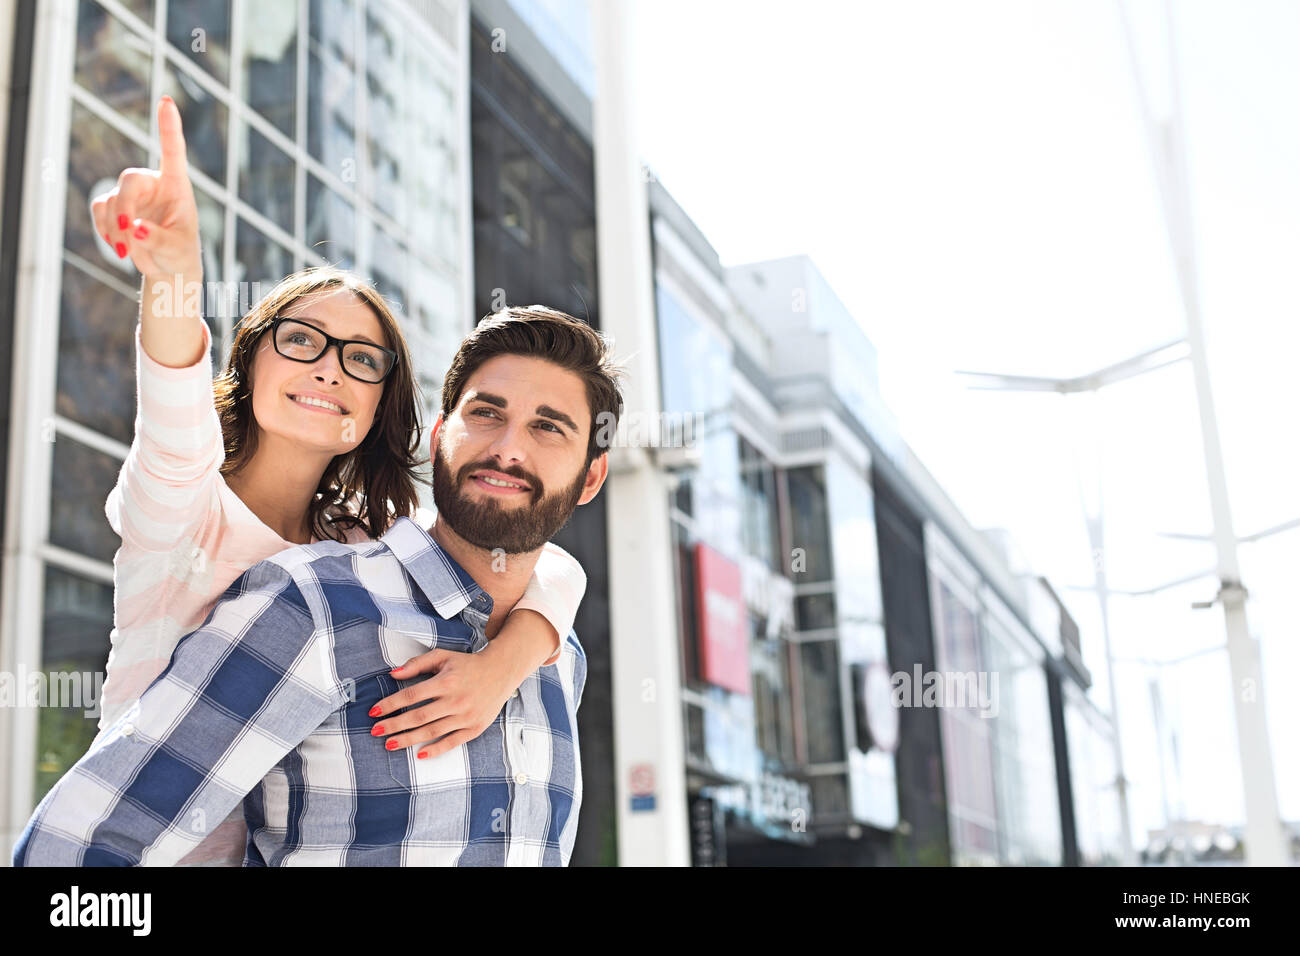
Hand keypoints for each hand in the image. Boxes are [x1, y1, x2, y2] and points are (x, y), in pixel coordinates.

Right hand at [90, 95, 201, 278]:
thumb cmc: (180, 255)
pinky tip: (119, 247)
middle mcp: (153, 184)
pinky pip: (99, 211)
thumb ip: (157, 240)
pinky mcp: (113, 206)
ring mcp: (131, 194)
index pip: (173, 152)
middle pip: (129, 180)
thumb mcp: (176, 251)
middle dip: (125, 208)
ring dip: (114, 227)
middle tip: (126, 234)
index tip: (166, 101)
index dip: (168, 127)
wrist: (168, 268)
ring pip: (111, 199)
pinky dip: (105, 231)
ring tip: (127, 253)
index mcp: (177, 187)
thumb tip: (134, 229)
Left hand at [369, 647, 520, 758]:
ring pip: (432, 732)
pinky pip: (453, 742)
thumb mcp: (443, 657)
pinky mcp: (475, 728)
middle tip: (375, 731)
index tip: (374, 712)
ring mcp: (466, 716)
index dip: (390, 704)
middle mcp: (456, 700)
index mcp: (446, 681)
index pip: (412, 695)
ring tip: (389, 744)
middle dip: (394, 725)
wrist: (501, 672)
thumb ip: (417, 664)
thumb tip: (392, 674)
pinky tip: (420, 755)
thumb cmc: (467, 664)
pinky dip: (436, 750)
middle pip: (418, 717)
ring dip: (408, 739)